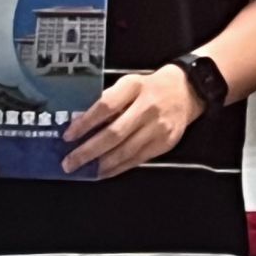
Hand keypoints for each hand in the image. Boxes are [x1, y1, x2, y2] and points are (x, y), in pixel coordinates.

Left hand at [61, 65, 201, 178]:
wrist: (187, 91)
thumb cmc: (150, 87)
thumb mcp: (128, 84)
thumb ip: (108, 100)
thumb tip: (81, 124)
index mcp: (135, 86)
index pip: (106, 106)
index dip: (86, 123)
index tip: (68, 135)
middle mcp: (148, 107)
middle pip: (114, 133)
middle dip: (88, 151)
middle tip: (69, 162)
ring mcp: (159, 127)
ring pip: (125, 151)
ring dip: (101, 164)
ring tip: (84, 170)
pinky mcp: (165, 142)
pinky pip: (137, 159)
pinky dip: (118, 168)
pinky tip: (104, 172)